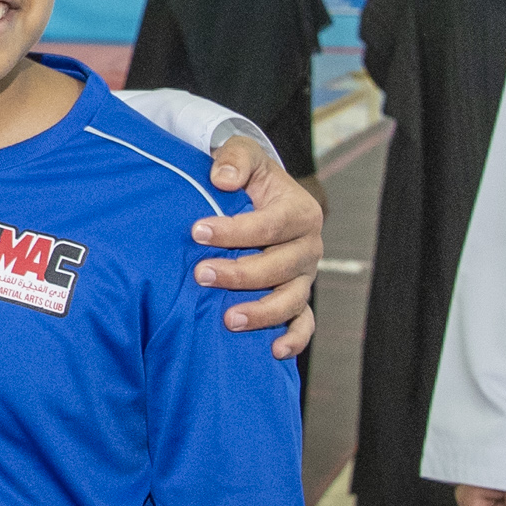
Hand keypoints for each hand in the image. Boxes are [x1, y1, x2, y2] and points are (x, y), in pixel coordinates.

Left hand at [193, 135, 321, 359]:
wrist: (258, 197)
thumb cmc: (248, 177)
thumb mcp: (243, 154)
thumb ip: (235, 159)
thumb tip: (222, 178)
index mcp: (300, 212)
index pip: (270, 225)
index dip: (235, 230)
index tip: (197, 231)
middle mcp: (307, 247)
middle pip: (279, 266)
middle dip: (239, 274)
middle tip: (200, 274)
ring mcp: (303, 276)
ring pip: (291, 300)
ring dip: (262, 312)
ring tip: (228, 318)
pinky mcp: (297, 298)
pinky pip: (304, 323)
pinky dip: (294, 339)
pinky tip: (273, 351)